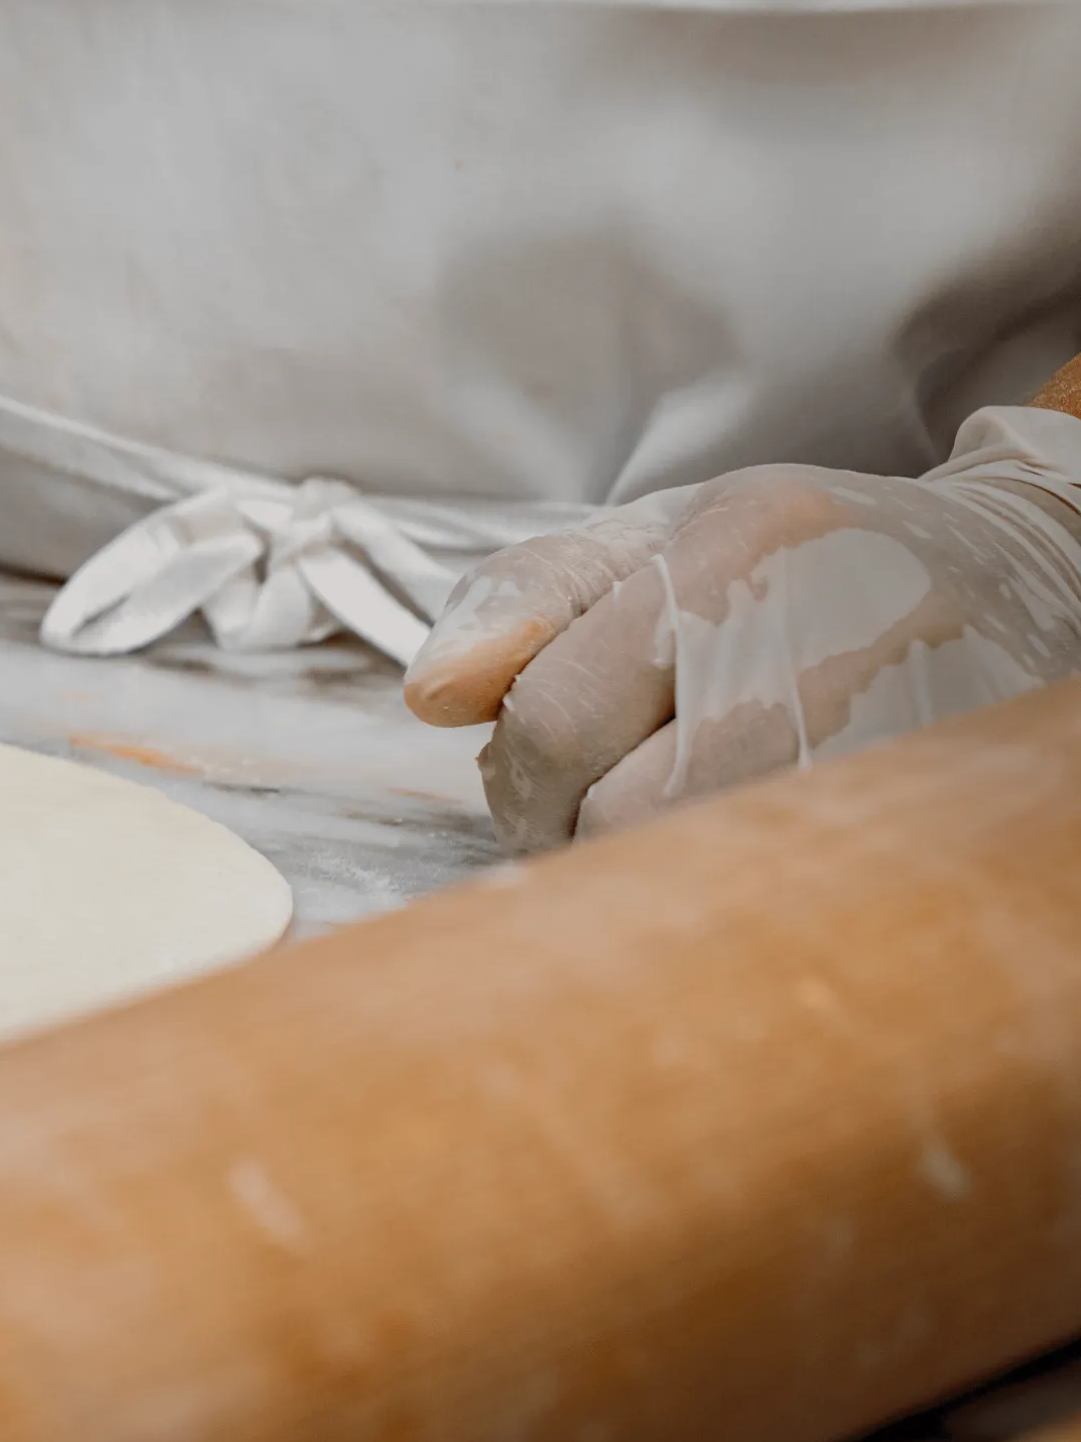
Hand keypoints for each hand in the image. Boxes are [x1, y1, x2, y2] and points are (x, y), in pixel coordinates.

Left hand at [402, 409, 1080, 849]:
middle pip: (624, 813)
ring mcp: (895, 730)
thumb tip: (429, 696)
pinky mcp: (929, 809)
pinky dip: (723, 904)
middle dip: (573, 833)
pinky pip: (782, 905)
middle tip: (585, 816)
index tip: (531, 777)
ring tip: (654, 831)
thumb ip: (531, 597)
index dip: (518, 772)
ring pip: (698, 877)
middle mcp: (828, 633)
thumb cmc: (807, 559)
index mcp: (744, 544)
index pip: (558, 715)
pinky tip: (726, 861)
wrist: (1012, 574)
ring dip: (643, 878)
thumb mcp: (664, 535)